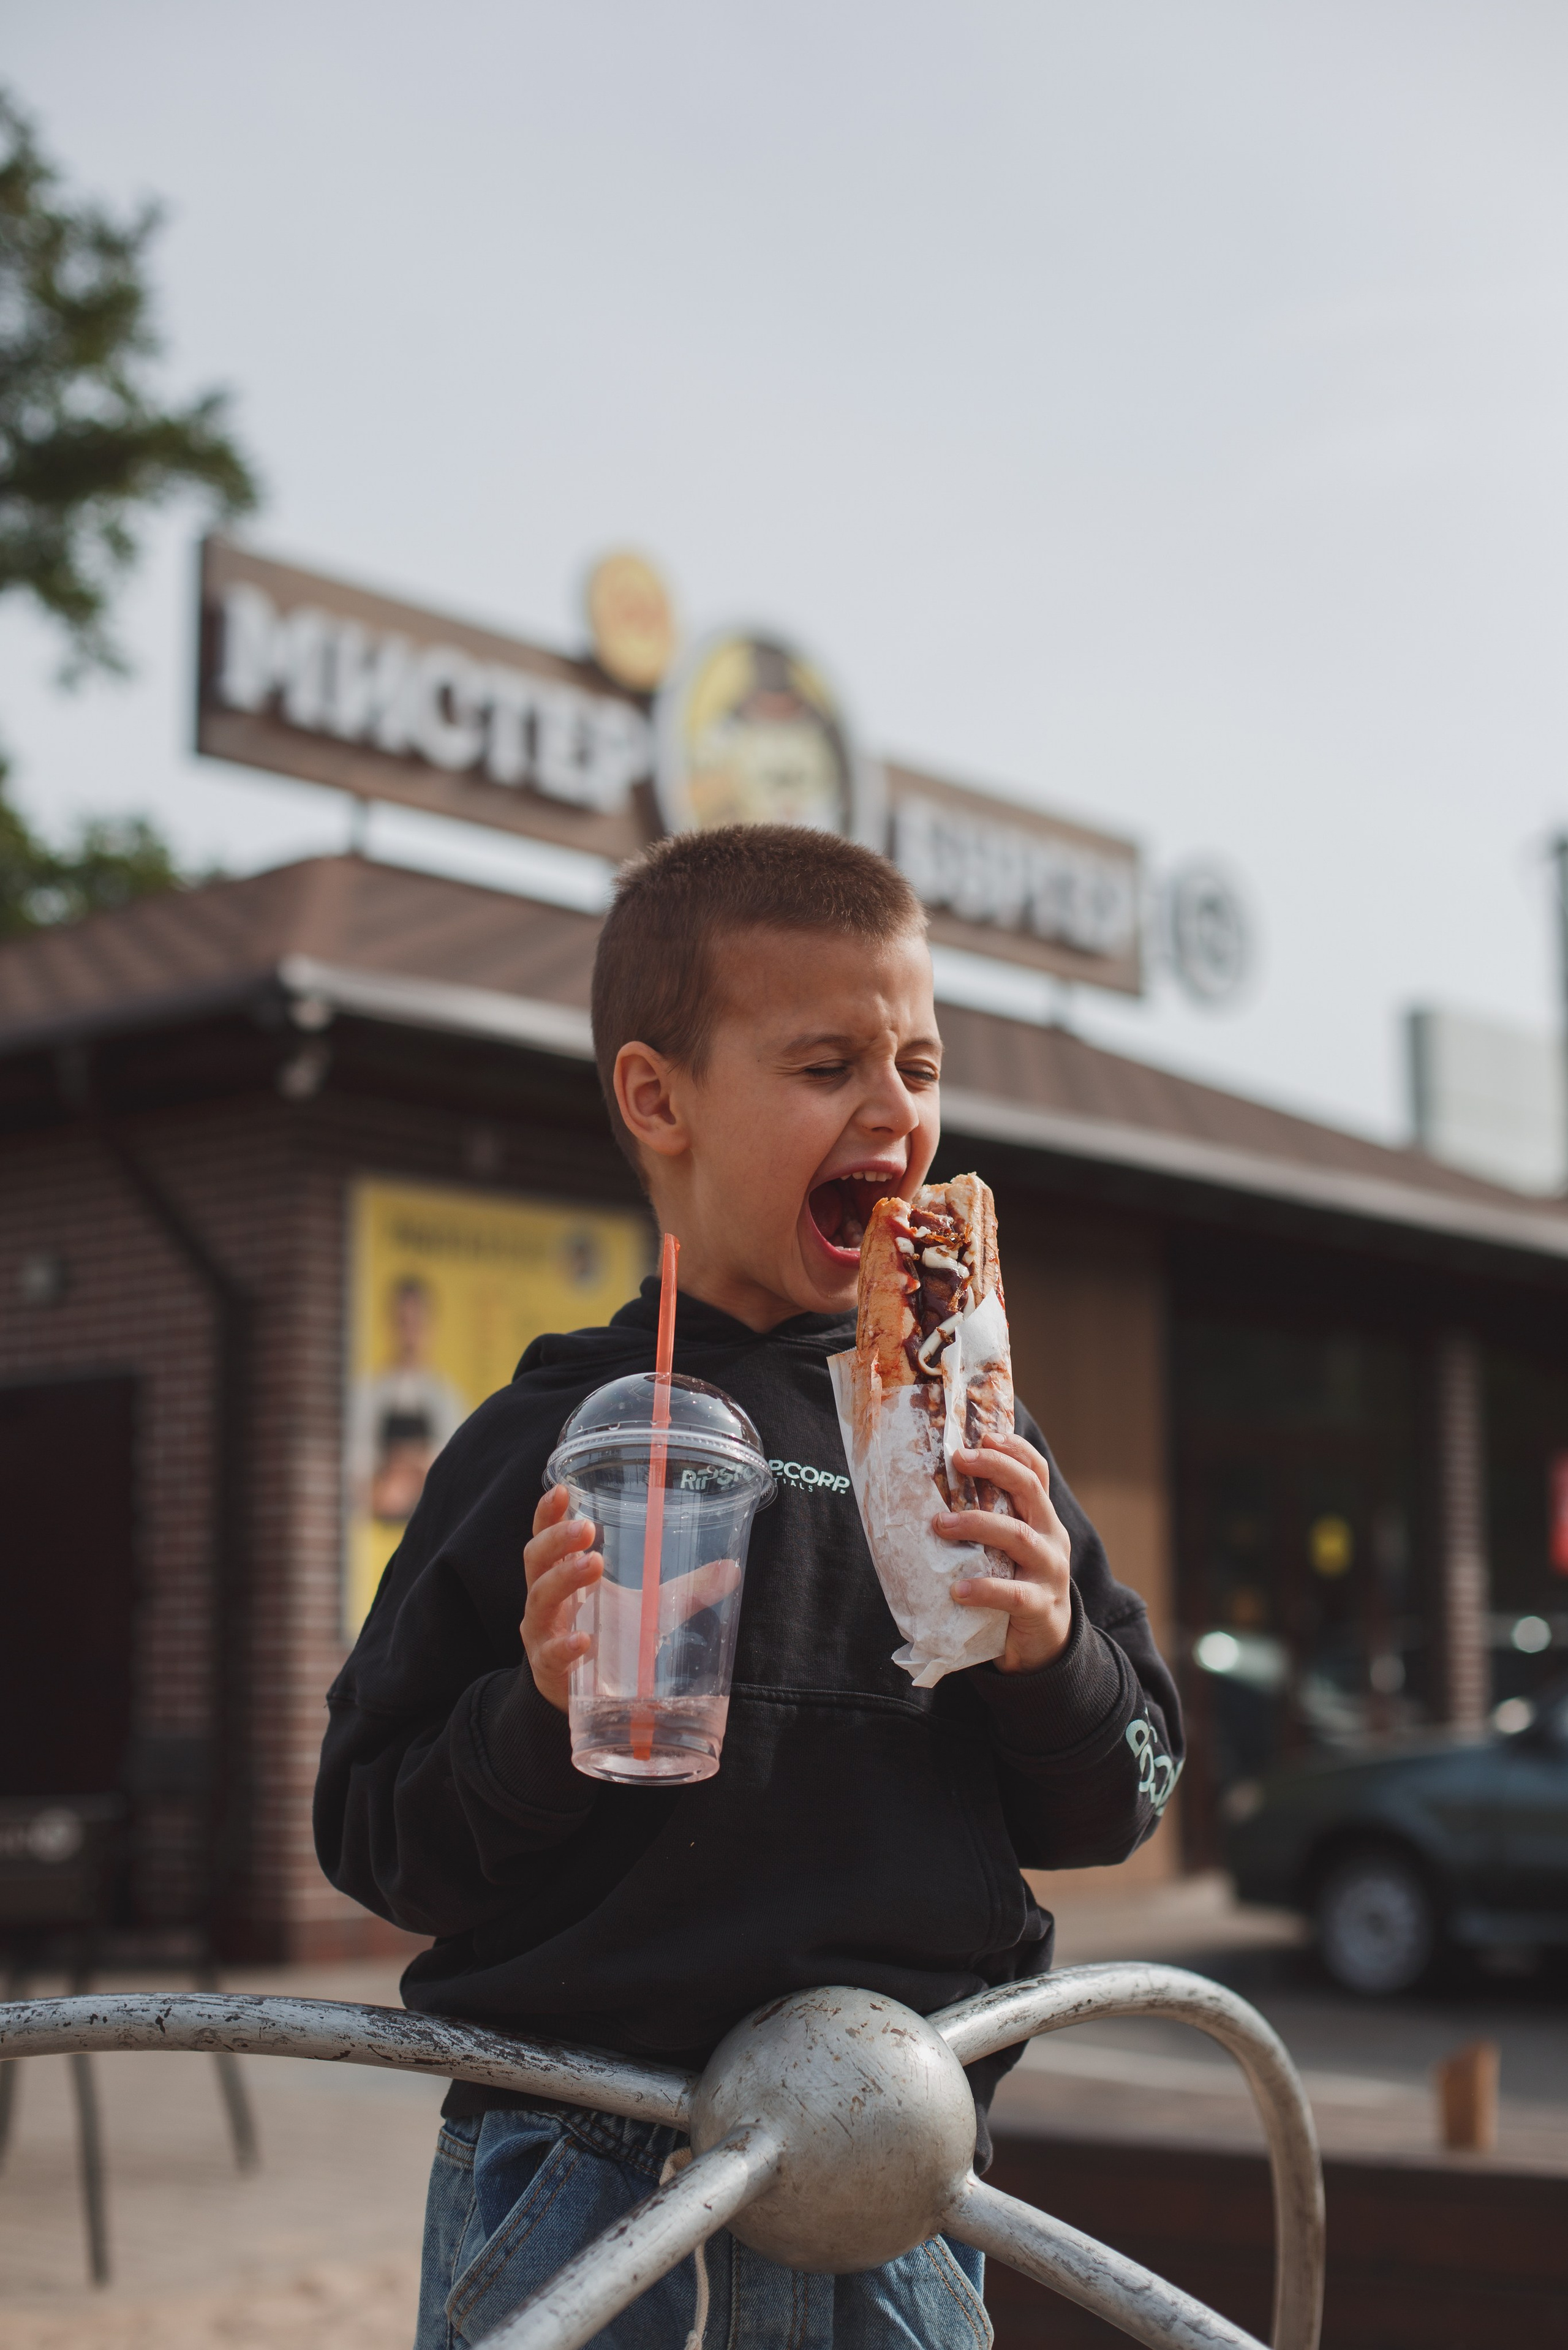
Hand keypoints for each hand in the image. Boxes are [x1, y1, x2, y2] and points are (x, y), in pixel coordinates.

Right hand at [523, 1486, 745, 1712]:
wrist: (590, 1699)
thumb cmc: (613, 1637)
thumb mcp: (651, 1608)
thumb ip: (688, 1589)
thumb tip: (732, 1569)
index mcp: (562, 1574)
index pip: (545, 1536)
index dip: (547, 1513)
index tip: (560, 1490)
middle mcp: (545, 1600)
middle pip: (537, 1561)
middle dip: (558, 1540)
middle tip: (587, 1528)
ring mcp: (542, 1635)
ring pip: (540, 1600)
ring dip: (564, 1578)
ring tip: (592, 1564)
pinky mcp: (549, 1671)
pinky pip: (551, 1655)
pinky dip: (565, 1645)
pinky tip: (583, 1639)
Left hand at [937, 1433, 1072, 1673]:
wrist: (1043, 1646)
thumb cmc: (1014, 1585)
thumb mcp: (1007, 1550)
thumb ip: (988, 1523)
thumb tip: (933, 1493)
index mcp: (1042, 1519)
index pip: (1036, 1473)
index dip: (1014, 1450)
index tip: (984, 1435)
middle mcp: (1051, 1538)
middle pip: (1029, 1491)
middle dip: (995, 1469)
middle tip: (958, 1459)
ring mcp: (1050, 1571)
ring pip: (1019, 1536)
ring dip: (978, 1524)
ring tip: (940, 1525)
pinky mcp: (1041, 1607)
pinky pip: (1013, 1593)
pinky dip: (984, 1588)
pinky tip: (957, 1589)